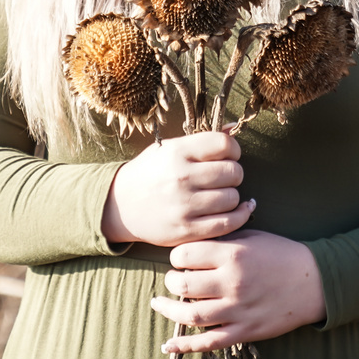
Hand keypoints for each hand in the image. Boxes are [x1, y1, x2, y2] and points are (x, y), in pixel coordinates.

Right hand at [101, 130, 253, 247]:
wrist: (120, 205)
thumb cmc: (150, 173)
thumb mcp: (169, 149)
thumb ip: (201, 140)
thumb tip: (233, 128)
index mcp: (177, 152)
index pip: (224, 144)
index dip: (234, 149)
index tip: (229, 156)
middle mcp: (181, 177)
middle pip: (233, 172)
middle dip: (234, 174)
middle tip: (225, 178)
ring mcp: (184, 205)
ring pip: (232, 198)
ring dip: (233, 196)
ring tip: (222, 194)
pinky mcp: (186, 230)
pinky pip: (227, 223)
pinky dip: (239, 216)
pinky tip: (237, 210)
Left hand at [151, 229, 326, 353]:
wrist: (313, 281)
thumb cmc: (280, 254)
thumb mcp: (250, 238)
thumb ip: (221, 242)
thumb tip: (190, 247)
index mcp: (233, 255)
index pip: (186, 254)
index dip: (177, 255)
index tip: (179, 258)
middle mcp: (233, 283)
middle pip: (184, 285)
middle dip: (171, 281)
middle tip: (172, 279)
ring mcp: (238, 310)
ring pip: (192, 315)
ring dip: (170, 311)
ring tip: (160, 303)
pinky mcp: (245, 331)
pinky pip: (210, 342)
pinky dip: (186, 346)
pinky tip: (168, 344)